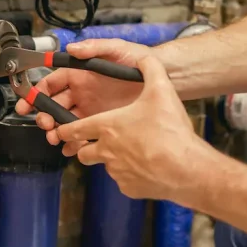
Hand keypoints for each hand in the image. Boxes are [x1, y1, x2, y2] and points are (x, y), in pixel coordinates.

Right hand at [15, 38, 151, 154]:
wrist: (164, 79)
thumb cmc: (139, 60)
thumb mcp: (117, 48)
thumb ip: (94, 47)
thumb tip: (72, 49)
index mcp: (82, 74)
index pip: (53, 82)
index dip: (38, 91)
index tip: (28, 101)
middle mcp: (84, 92)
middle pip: (55, 105)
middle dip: (45, 114)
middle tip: (44, 123)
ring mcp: (92, 109)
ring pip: (66, 122)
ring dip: (56, 130)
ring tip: (55, 137)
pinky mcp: (104, 123)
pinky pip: (84, 134)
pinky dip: (74, 143)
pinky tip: (71, 148)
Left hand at [53, 55, 217, 201]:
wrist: (186, 167)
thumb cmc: (169, 129)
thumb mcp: (161, 90)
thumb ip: (150, 68)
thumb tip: (143, 58)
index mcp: (108, 126)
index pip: (74, 129)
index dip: (65, 130)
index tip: (60, 131)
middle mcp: (106, 150)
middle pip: (83, 153)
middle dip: (86, 148)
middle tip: (101, 143)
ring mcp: (116, 172)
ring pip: (105, 166)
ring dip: (112, 160)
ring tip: (133, 152)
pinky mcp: (128, 188)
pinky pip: (123, 181)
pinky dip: (131, 175)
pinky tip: (147, 165)